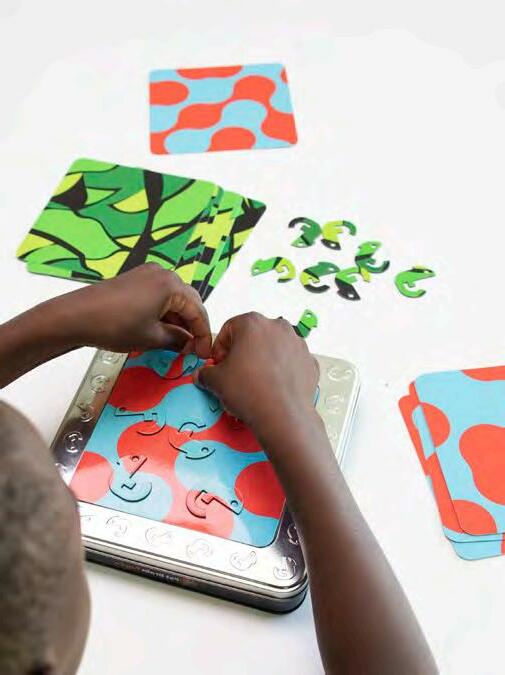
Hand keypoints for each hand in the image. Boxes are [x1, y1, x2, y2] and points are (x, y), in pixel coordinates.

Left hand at [42, 263, 211, 356]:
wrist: (76, 317)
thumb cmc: (114, 325)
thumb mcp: (152, 338)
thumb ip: (177, 340)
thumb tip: (190, 344)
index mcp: (171, 284)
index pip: (198, 311)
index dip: (203, 335)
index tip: (204, 353)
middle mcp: (162, 273)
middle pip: (188, 301)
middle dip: (192, 326)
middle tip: (193, 349)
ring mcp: (147, 274)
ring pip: (173, 299)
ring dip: (178, 320)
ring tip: (177, 343)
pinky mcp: (134, 280)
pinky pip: (159, 296)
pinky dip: (164, 313)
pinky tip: (161, 330)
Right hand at [194, 312, 318, 429]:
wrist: (282, 416)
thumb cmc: (249, 392)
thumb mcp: (216, 381)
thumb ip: (206, 373)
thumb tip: (203, 375)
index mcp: (252, 323)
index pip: (229, 328)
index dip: (220, 347)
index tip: (219, 363)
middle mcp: (277, 327)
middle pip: (253, 335)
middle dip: (243, 351)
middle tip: (235, 372)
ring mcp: (297, 343)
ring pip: (274, 347)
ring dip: (263, 359)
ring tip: (255, 381)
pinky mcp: (309, 360)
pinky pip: (290, 362)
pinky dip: (282, 370)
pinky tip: (273, 386)